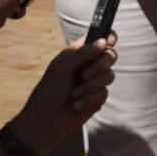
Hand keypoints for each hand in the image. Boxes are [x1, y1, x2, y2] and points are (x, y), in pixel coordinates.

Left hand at [8, 34, 117, 155]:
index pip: (99, 38)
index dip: (109, 36)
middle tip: (85, 75)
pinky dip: (89, 99)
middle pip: (110, 56)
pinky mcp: (97, 97)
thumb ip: (83, 53)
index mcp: (79, 53)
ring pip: (109, 76)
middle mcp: (89, 65)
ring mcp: (94, 81)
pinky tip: (77, 104)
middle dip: (100, 66)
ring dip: (91, 86)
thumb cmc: (49, 90)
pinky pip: (104, 93)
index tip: (111, 41)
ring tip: (75, 93)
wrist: (46, 119)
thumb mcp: (62, 67)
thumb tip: (104, 42)